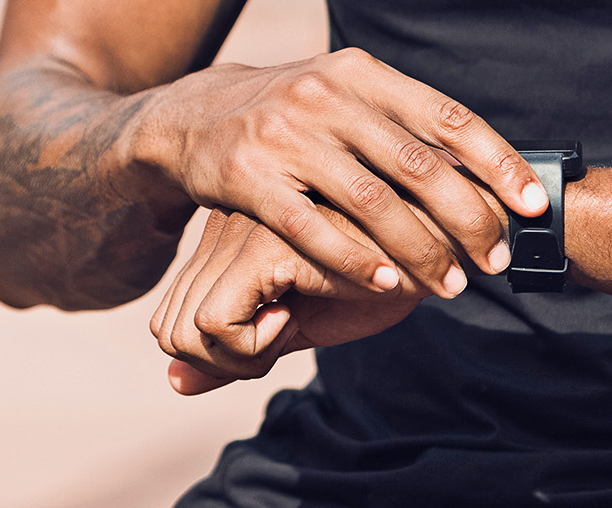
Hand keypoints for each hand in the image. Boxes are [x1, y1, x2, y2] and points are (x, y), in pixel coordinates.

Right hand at [132, 48, 543, 297]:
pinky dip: (356, 261)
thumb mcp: (343, 93)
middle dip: (466, 218)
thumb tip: (491, 166)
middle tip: (496, 259)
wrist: (191, 116)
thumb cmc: (291, 114)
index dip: (495, 161)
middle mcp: (323, 96)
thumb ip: (403, 121)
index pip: (444, 116)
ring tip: (450, 285)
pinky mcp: (248, 178)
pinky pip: (312, 229)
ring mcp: (283, 136)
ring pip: (371, 204)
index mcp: (359, 73)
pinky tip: (387, 285)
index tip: (532, 204)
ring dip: (420, 250)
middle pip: (416, 166)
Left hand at [153, 209, 432, 394]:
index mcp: (227, 234)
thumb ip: (234, 349)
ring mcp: (237, 233)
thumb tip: (173, 384)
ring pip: (181, 331)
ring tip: (292, 321)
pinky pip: (214, 324)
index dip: (219, 349)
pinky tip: (298, 312)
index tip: (276, 328)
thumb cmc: (379, 275)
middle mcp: (222, 227)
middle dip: (223, 360)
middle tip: (283, 333)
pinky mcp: (260, 247)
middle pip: (168, 328)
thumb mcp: (295, 320)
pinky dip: (252, 345)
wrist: (442, 241)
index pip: (173, 315)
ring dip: (238, 355)